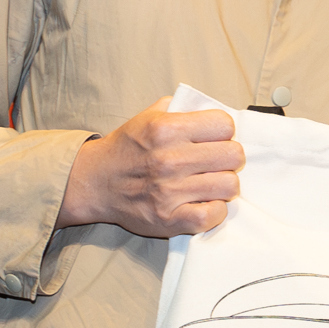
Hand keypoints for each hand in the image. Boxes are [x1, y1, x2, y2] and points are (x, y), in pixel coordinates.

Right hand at [63, 95, 242, 235]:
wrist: (95, 182)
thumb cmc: (127, 149)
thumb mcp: (148, 116)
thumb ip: (180, 108)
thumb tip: (213, 109)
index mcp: (166, 129)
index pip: (225, 124)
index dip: (223, 132)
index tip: (213, 139)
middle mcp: (168, 159)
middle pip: (233, 155)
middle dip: (227, 158)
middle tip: (214, 163)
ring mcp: (169, 192)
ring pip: (229, 185)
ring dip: (223, 185)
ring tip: (209, 183)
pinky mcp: (169, 219)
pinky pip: (213, 215)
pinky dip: (215, 211)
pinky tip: (205, 202)